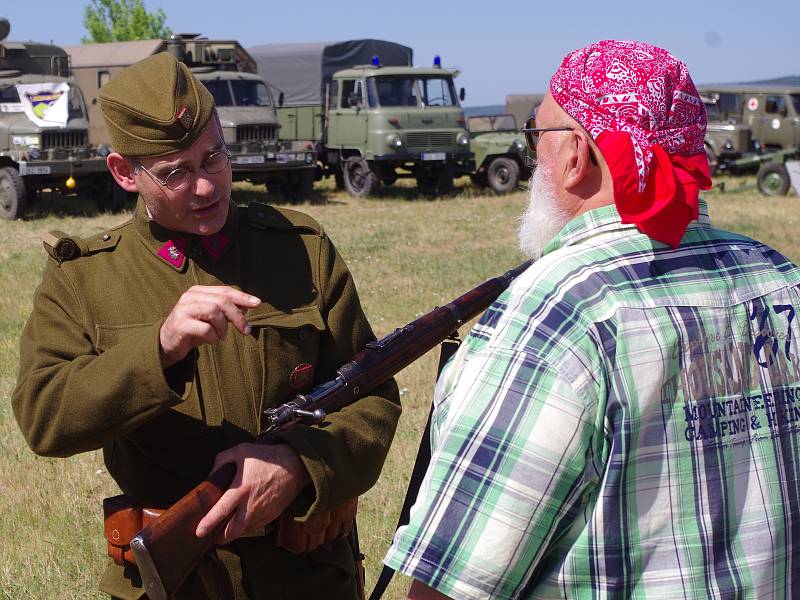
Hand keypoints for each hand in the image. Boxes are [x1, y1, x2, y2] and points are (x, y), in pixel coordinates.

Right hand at [159, 285, 260, 366]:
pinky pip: (205, 329)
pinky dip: (213, 337)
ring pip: (214, 311)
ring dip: (223, 327)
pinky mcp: (180, 325)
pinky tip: (212, 341)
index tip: (257, 303)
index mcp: (199, 291)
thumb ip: (227, 310)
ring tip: (222, 337)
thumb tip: (247, 306)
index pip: (225, 291)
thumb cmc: (193, 329)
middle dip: (237, 316)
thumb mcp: (212, 318)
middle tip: (245, 330)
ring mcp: (183, 309)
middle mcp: (190, 297)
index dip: (242, 297)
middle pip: (222, 301)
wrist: (167, 343)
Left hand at [195, 443, 310, 543]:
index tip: (198, 532)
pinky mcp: (273, 514)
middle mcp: (252, 504)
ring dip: (235, 531)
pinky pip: (257, 525)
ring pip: (245, 530)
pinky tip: (245, 517)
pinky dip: (248, 524)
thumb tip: (212, 474)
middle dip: (221, 538)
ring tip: (228, 527)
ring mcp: (263, 511)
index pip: (221, 511)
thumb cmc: (268, 457)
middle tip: (213, 537)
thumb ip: (222, 459)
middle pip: (233, 531)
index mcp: (242, 489)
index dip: (208, 523)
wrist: (296, 465)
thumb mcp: (242, 450)